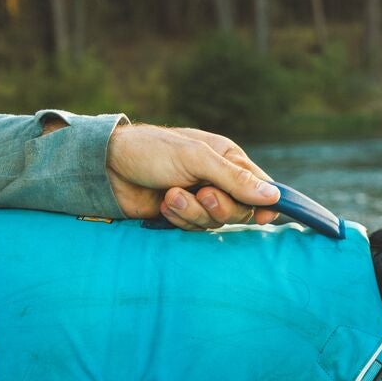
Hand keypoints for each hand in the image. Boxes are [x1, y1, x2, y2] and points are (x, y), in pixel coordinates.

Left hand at [104, 123, 279, 229]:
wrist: (107, 167)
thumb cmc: (151, 152)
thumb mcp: (197, 159)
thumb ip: (235, 179)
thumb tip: (274, 196)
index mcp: (226, 157)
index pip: (259, 185)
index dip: (264, 202)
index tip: (265, 216)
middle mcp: (216, 179)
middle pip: (239, 209)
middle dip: (219, 207)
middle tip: (200, 194)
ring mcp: (198, 198)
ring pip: (215, 222)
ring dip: (192, 212)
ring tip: (170, 196)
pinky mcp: (180, 214)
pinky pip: (194, 228)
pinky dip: (179, 219)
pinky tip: (163, 206)